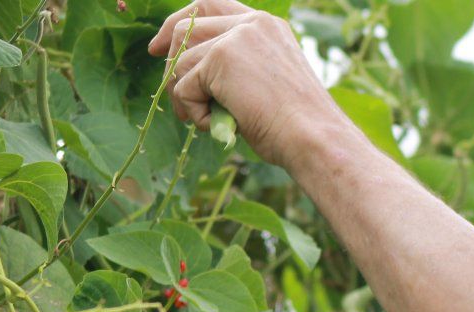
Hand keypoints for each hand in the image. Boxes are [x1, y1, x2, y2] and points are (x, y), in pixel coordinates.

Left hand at [147, 0, 357, 167]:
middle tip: (175, 95)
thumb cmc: (296, 124)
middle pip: (186, 26)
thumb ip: (236, 66)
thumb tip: (187, 72)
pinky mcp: (220, 58)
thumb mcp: (267, 81)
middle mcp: (251, 23)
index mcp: (266, 25)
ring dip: (186, 97)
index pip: (211, 6)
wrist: (313, 137)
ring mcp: (235, 37)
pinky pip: (184, 87)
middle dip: (170, 60)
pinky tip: (217, 126)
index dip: (181, 23)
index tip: (160, 47)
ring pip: (181, 62)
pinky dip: (194, 113)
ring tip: (208, 121)